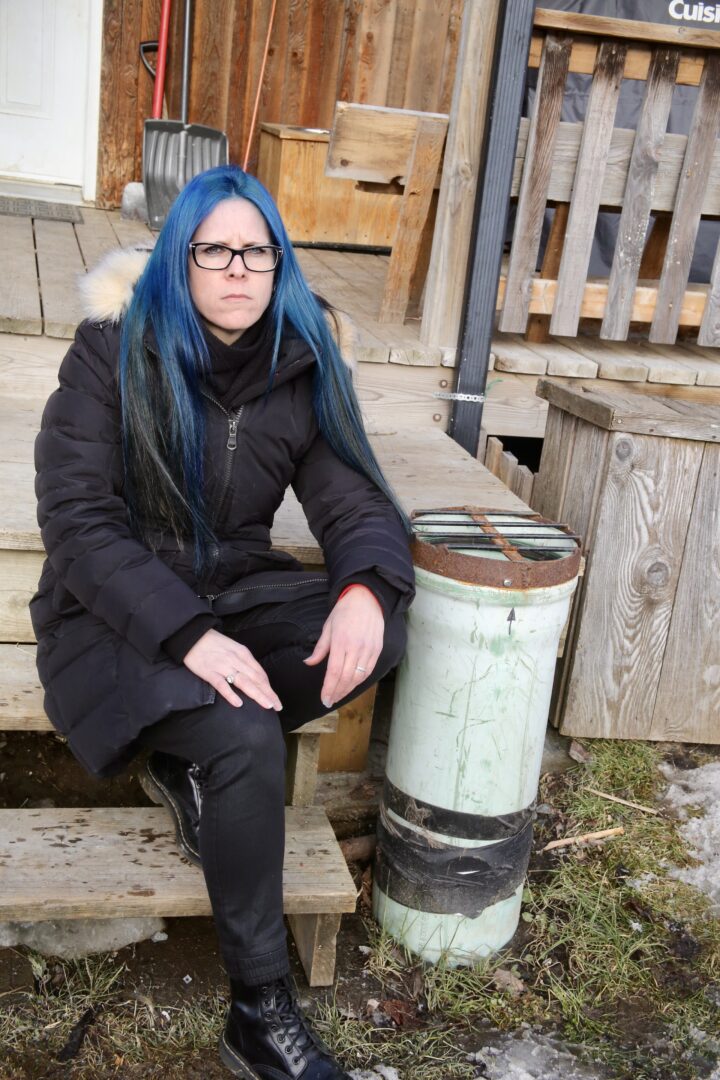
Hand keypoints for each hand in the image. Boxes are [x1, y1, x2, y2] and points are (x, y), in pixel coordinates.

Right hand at [183, 629, 281, 710]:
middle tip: (277, 706)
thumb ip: (244, 662)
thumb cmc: (214, 643)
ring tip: (267, 705)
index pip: (260, 673)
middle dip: (268, 693)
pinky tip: (239, 703)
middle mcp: (235, 659)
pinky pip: (221, 685)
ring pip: (244, 682)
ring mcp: (222, 666)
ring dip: (257, 694)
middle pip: (256, 679)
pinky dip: (230, 694)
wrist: (192, 635)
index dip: (269, 687)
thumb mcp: (233, 648)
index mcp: (243, 653)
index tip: (276, 699)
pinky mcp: (208, 672)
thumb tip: (256, 678)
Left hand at [304, 586, 383, 707]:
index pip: (335, 672)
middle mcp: (356, 647)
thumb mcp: (328, 626)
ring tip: (339, 696)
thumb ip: (320, 648)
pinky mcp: (377, 649)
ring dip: (349, 689)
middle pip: (347, 678)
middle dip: (337, 693)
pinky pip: (369, 670)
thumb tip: (308, 663)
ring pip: (359, 677)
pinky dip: (360, 681)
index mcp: (341, 641)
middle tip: (329, 701)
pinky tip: (352, 685)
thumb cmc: (344, 611)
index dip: (329, 688)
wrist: (367, 598)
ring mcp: (369, 649)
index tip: (324, 699)